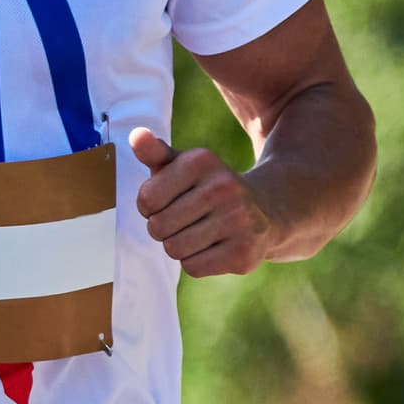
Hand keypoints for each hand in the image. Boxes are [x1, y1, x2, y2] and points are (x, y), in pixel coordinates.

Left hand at [129, 127, 273, 277]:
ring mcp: (238, 219)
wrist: (268, 209)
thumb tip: (136, 135)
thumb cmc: (210, 188)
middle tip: (187, 220)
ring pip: (174, 249)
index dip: (150, 207)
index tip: (170, 201)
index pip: (146, 199)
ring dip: (180, 246)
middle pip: (158, 227)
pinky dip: (197, 262)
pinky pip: (193, 267)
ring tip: (202, 232)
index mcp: (201, 161)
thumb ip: (155, 153)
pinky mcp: (244, 251)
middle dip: (164, 229)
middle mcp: (223, 187)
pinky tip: (216, 246)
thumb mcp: (184, 166)